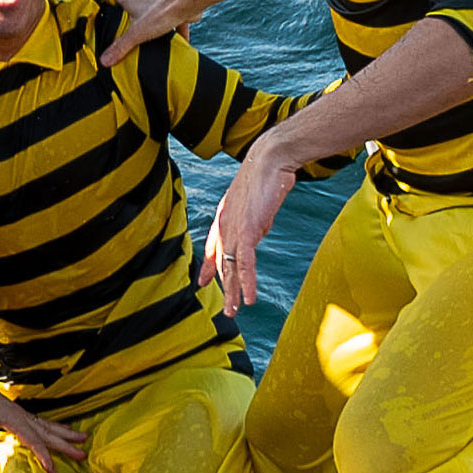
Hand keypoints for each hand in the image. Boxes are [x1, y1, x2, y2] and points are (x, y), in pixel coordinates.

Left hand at [0, 379, 84, 472]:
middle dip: (65, 445)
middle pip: (47, 433)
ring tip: (83, 438)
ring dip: (65, 434)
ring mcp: (21, 414)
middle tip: (83, 454)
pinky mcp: (18, 414)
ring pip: (48, 426)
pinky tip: (61, 429)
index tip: (54, 471)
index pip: (33, 441)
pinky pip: (41, 422)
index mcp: (12, 419)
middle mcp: (21, 416)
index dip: (44, 456)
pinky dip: (55, 427)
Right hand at [100, 0, 207, 68]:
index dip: (105, 5)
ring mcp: (160, 3)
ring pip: (151, 15)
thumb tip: (104, 61)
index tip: (100, 15)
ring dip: (150, 26)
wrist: (188, 3)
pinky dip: (174, 33)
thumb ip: (121, 47)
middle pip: (131, 7)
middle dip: (127, 20)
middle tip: (122, 34)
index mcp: (131, 0)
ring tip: (146, 41)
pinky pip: (173, 22)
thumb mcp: (137, 33)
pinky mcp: (175, 9)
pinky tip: (177, 45)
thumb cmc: (161, 13)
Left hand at [203, 140, 299, 310]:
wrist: (270, 160)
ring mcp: (235, 230)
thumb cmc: (266, 176)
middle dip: (223, 288)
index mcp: (224, 218)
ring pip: (230, 268)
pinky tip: (249, 299)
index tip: (203, 282)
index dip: (208, 267)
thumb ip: (254, 221)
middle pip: (221, 263)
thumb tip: (258, 233)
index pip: (213, 248)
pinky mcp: (249, 232)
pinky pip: (245, 264)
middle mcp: (224, 226)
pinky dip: (247, 283)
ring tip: (233, 312)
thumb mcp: (257, 204)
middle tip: (225, 309)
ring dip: (233, 293)